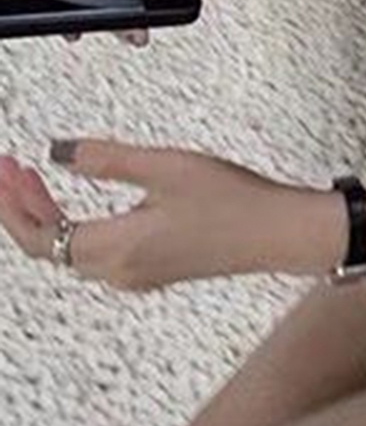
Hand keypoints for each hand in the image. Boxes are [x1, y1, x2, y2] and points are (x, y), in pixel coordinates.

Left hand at [0, 138, 308, 291]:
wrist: (278, 232)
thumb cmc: (233, 201)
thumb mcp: (166, 167)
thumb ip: (106, 160)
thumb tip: (57, 151)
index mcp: (118, 247)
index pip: (40, 236)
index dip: (14, 204)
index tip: (5, 168)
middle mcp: (121, 270)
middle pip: (49, 247)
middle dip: (24, 208)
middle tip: (14, 169)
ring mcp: (139, 274)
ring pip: (72, 252)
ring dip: (49, 217)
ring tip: (39, 181)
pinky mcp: (156, 269)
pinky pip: (98, 254)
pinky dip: (77, 228)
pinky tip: (87, 206)